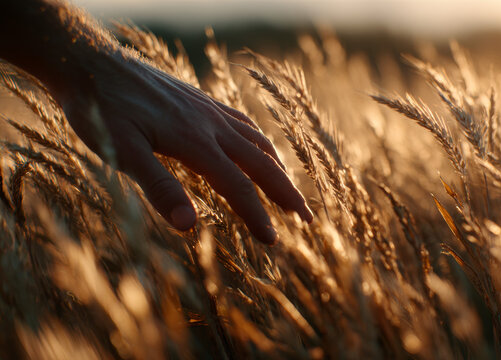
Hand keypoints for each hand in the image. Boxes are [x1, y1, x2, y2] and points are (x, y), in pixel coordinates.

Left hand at [60, 52, 312, 243]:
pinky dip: (261, 142)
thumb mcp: (121, 152)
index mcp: (196, 142)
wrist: (91, 62)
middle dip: (286, 193)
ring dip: (279, 168)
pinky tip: (260, 149)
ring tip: (291, 189)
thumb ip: (159, 187)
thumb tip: (189, 226)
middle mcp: (212, 125)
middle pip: (261, 163)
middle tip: (306, 218)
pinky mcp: (202, 101)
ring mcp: (209, 110)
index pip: (238, 186)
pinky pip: (243, 123)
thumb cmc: (101, 110)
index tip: (273, 240)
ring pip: (258, 142)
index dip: (257, 215)